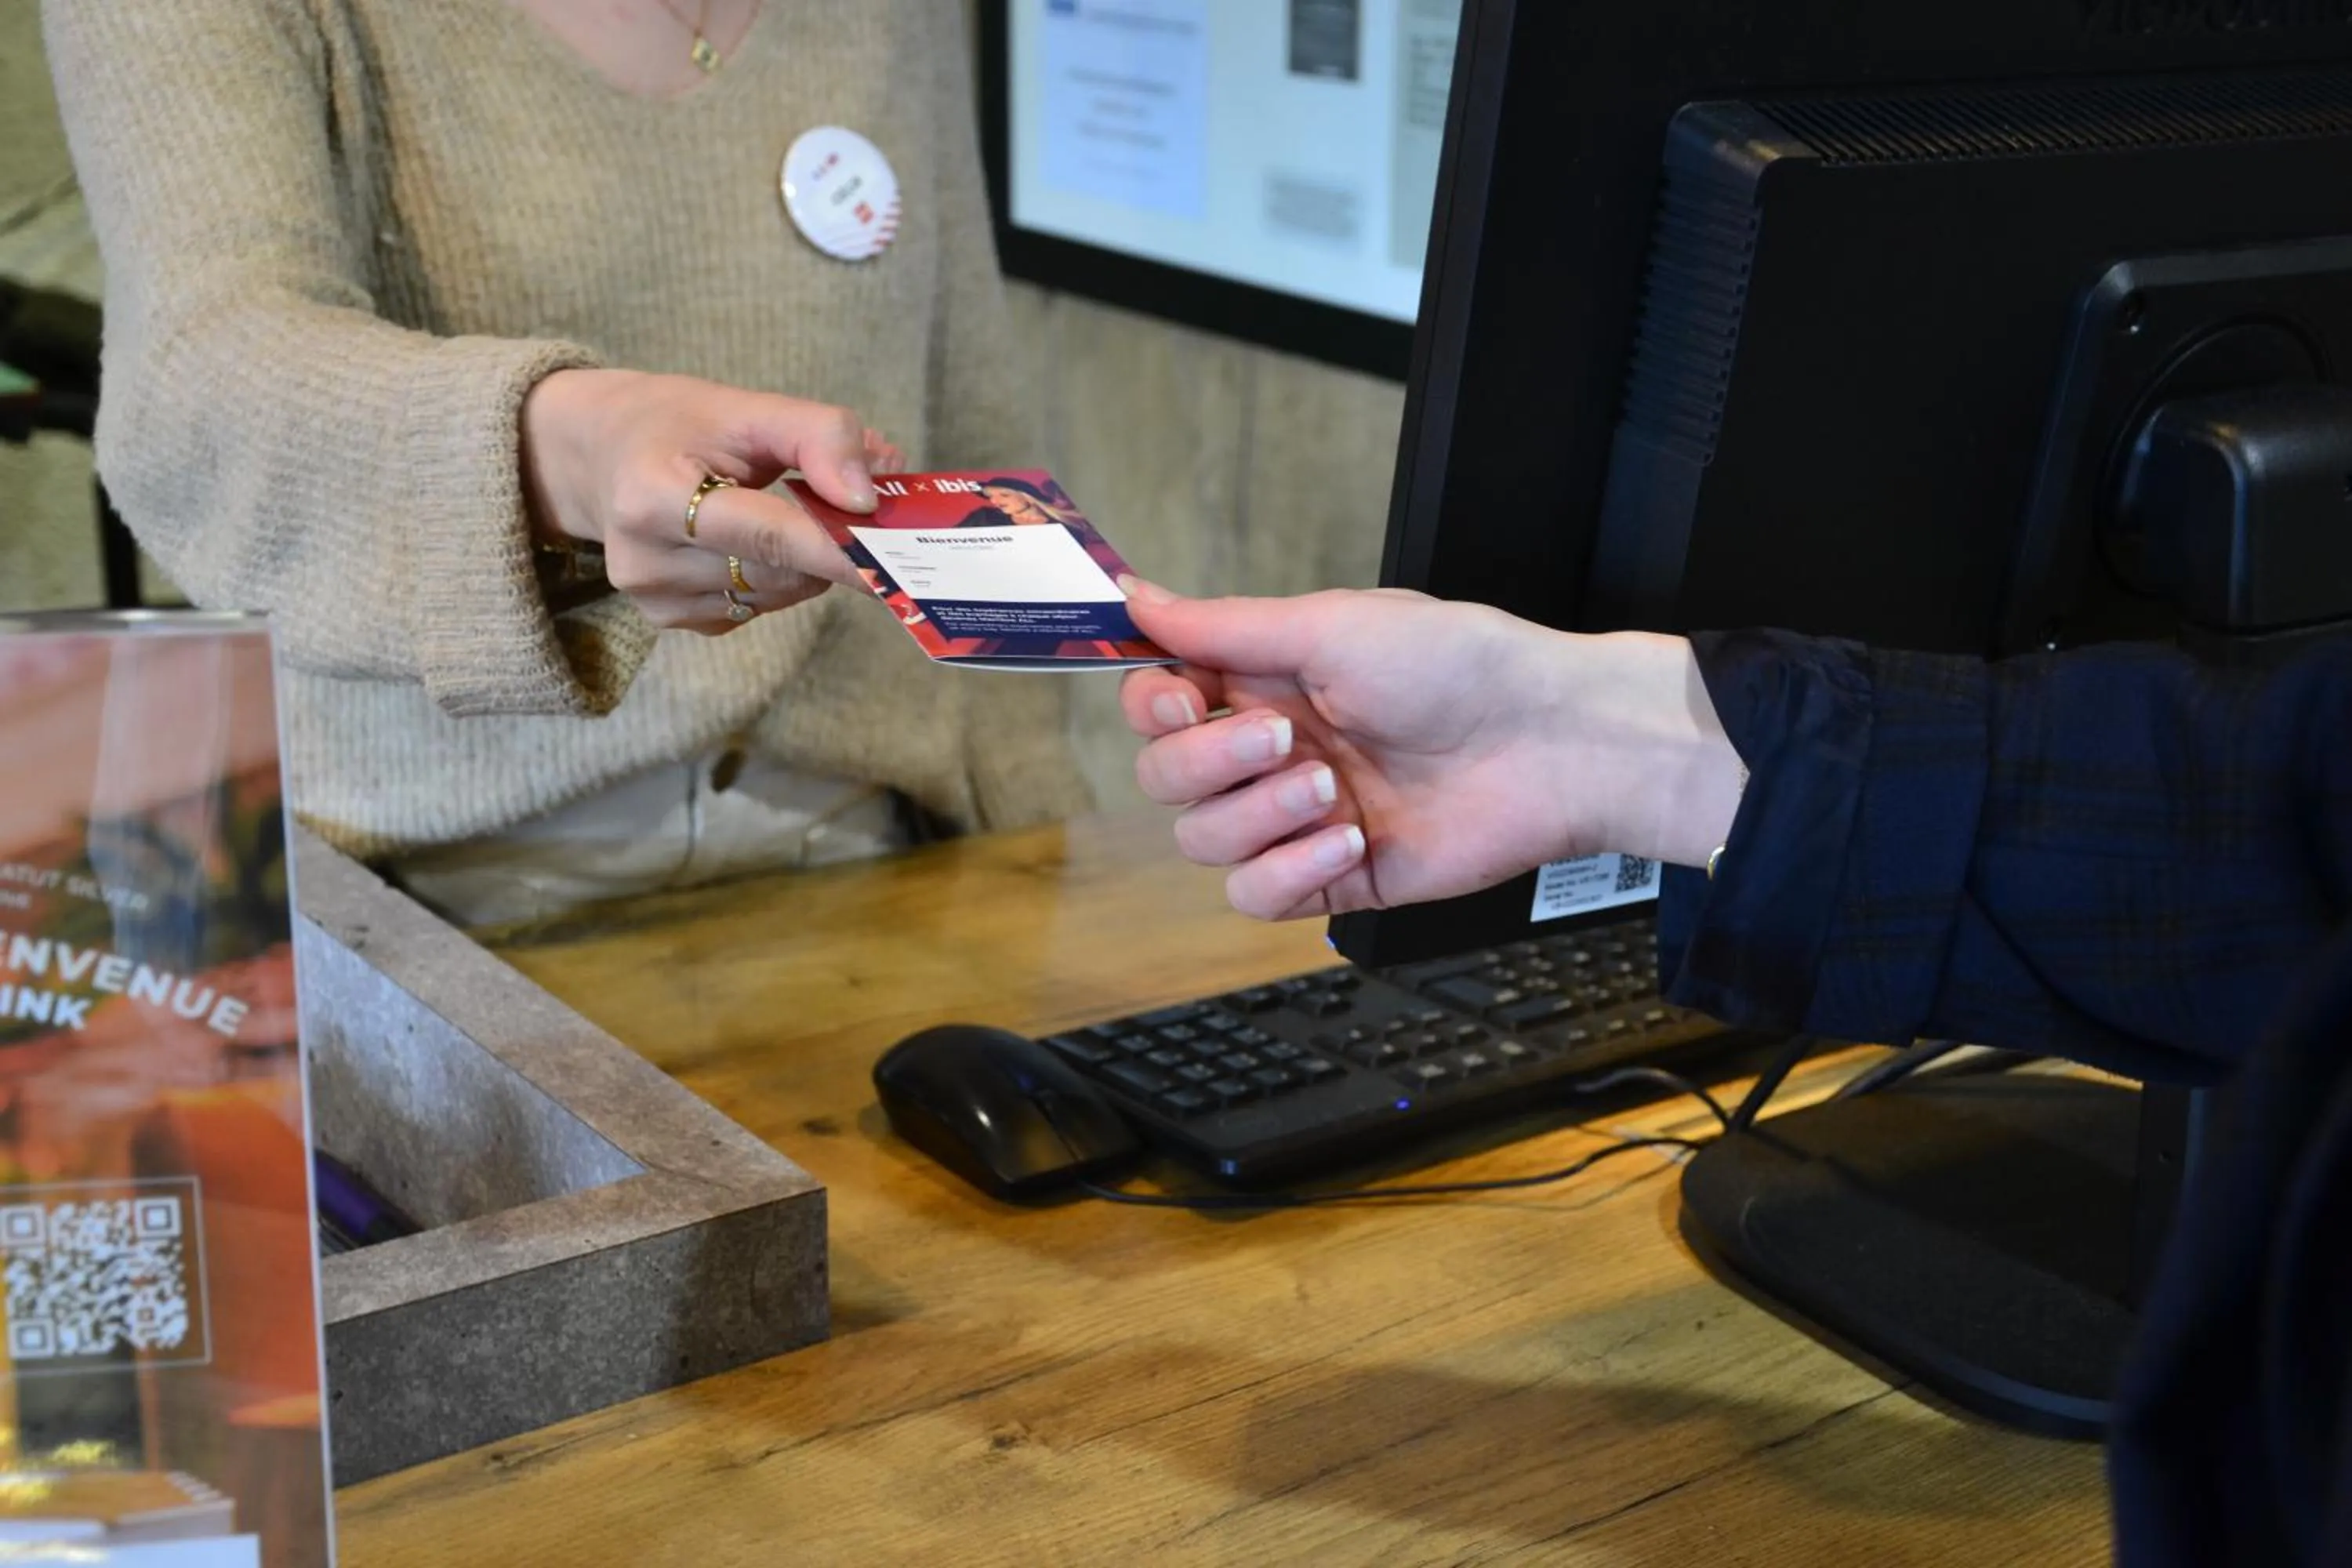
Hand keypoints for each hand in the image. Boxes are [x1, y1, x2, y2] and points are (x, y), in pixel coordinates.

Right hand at [520, 369, 896, 634]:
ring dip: (806, 562)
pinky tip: (756, 541)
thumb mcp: (742, 406)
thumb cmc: (673, 424)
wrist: (596, 457)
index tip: (897, 557)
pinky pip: (756, 609)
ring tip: (791, 510)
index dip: (837, 549)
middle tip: (860, 507)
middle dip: (830, 544)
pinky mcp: (673, 622)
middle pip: (780, 572)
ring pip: (777, 596)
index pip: (767, 535)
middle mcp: (646, 561)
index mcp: (652, 496)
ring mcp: (656, 601)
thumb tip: (871, 495)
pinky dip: (777, 578)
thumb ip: (817, 436)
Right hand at [1118, 582, 1744, 919]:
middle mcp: (1271, 751)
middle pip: (1166, 778)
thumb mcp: (1331, 626)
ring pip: (1202, 842)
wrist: (1549, 745)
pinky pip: (1254, 896)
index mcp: (1264, 681)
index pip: (1158, 704)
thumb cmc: (1459, 667)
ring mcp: (1296, 819)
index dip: (1154, 707)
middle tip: (1284, 737)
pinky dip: (1287, 871)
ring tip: (1332, 790)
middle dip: (1212, 762)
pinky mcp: (1330, 879)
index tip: (1184, 700)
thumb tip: (1137, 595)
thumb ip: (1223, 625)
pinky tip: (1348, 839)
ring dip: (1258, 816)